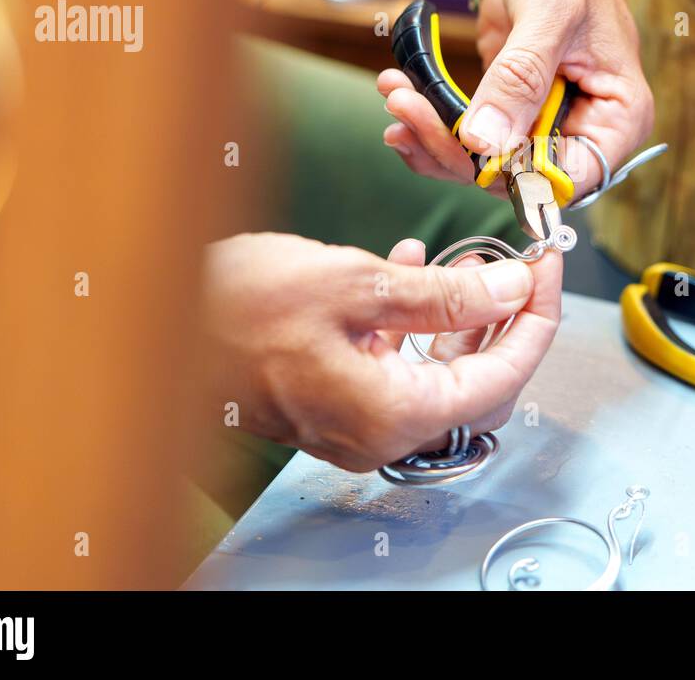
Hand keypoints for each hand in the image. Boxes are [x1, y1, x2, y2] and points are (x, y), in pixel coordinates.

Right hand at [201, 232, 561, 471]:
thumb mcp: (356, 285)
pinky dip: (415, 323)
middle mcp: (378, 434)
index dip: (534, 323)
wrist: (148, 318)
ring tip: (470, 261)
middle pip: (477, 388)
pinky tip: (410, 266)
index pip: (501, 381)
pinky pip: (396, 368)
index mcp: (393, 417)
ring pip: (439, 377)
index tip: (546, 272)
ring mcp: (353, 422)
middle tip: (517, 267)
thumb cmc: (238, 306)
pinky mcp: (331, 401)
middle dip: (504, 323)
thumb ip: (444, 296)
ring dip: (462, 319)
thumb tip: (511, 290)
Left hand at [379, 0, 653, 198]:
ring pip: (486, 163)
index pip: (569, 178)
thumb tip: (485, 143)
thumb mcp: (549, 14)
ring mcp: (545, 125)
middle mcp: (585, 131)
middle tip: (405, 109)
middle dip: (455, 150)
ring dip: (433, 138)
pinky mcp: (510, 112)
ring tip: (395, 98)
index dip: (515, 174)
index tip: (463, 146)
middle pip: (518, 176)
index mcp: (619, 117)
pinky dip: (433, 124)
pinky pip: (470, 138)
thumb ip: (519, 80)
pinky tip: (402, 98)